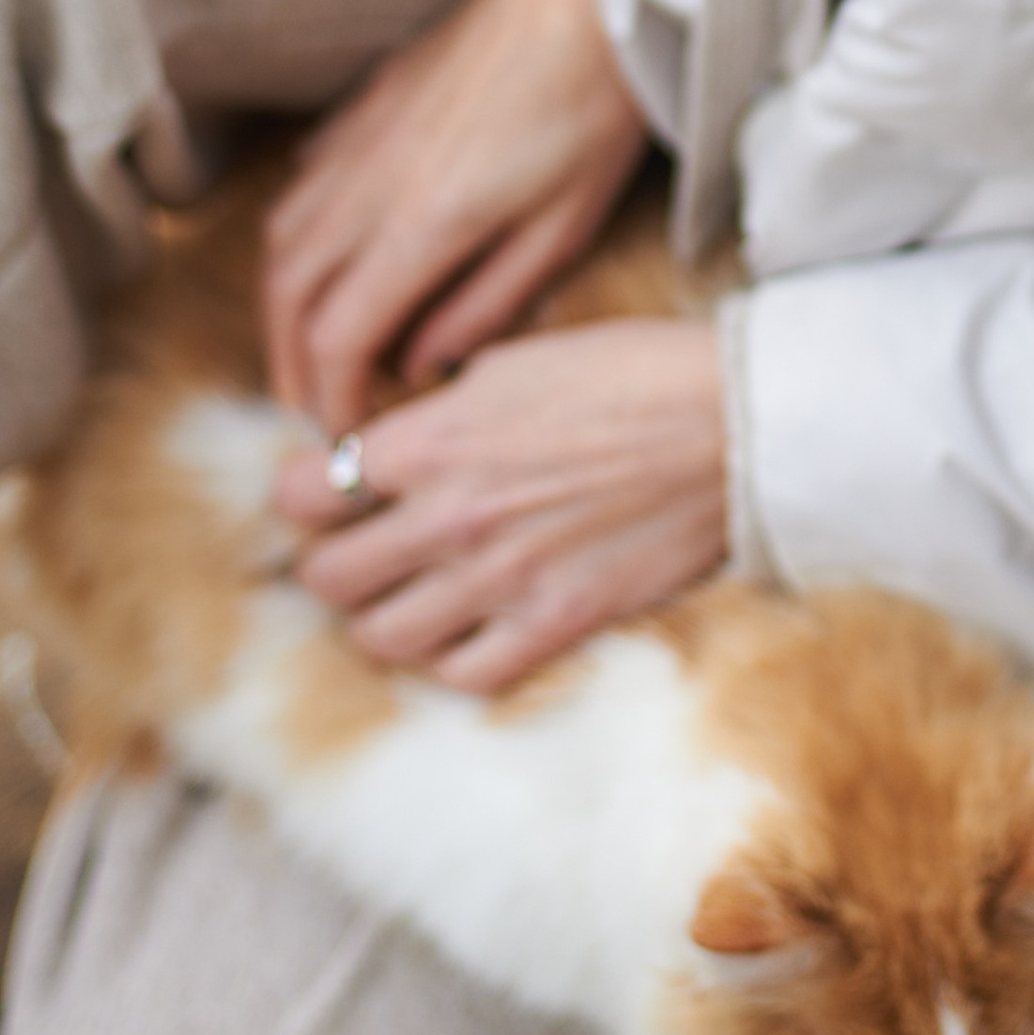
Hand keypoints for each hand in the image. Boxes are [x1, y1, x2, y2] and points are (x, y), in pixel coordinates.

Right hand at [262, 0, 650, 433]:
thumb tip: (422, 362)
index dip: (329, 399)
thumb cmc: (593, 108)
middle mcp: (368, 183)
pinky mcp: (364, 106)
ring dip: (284, 310)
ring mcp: (357, 140)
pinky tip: (328, 265)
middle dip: (289, 367)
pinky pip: (301, 191)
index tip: (346, 437)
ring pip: (281, 242)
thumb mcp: (563, 228)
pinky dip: (296, 246)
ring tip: (312, 354)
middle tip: (313, 412)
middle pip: (288, 297)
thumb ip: (486, 305)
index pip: (336, 337)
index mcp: (422, 224)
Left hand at [271, 321, 726, 692]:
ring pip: (380, 638)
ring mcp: (502, 581)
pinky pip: (461, 674)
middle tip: (358, 547)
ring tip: (405, 592)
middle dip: (330, 561)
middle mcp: (452, 518)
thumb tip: (390, 441)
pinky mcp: (555, 625)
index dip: (301, 494)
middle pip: (327, 577)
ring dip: (380, 616)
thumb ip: (437, 411)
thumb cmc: (629, 373)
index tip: (322, 491)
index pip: (300, 493)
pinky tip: (462, 627)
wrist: (733, 423)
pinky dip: (446, 658)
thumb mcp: (512, 360)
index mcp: (431, 440)